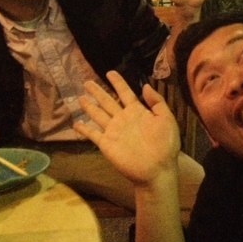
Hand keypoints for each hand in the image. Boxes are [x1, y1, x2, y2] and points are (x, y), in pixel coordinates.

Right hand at [74, 71, 180, 187]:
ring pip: (98, 114)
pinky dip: (84, 129)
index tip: (110, 72)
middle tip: (87, 81)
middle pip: (108, 101)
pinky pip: (92, 134)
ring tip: (80, 97)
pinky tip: (75, 123)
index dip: (118, 82)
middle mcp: (123, 119)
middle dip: (98, 91)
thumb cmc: (165, 144)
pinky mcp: (106, 144)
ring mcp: (113, 131)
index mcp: (138, 112)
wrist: (157, 169)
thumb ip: (157, 102)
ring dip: (89, 106)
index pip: (125, 93)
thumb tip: (145, 85)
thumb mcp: (166, 119)